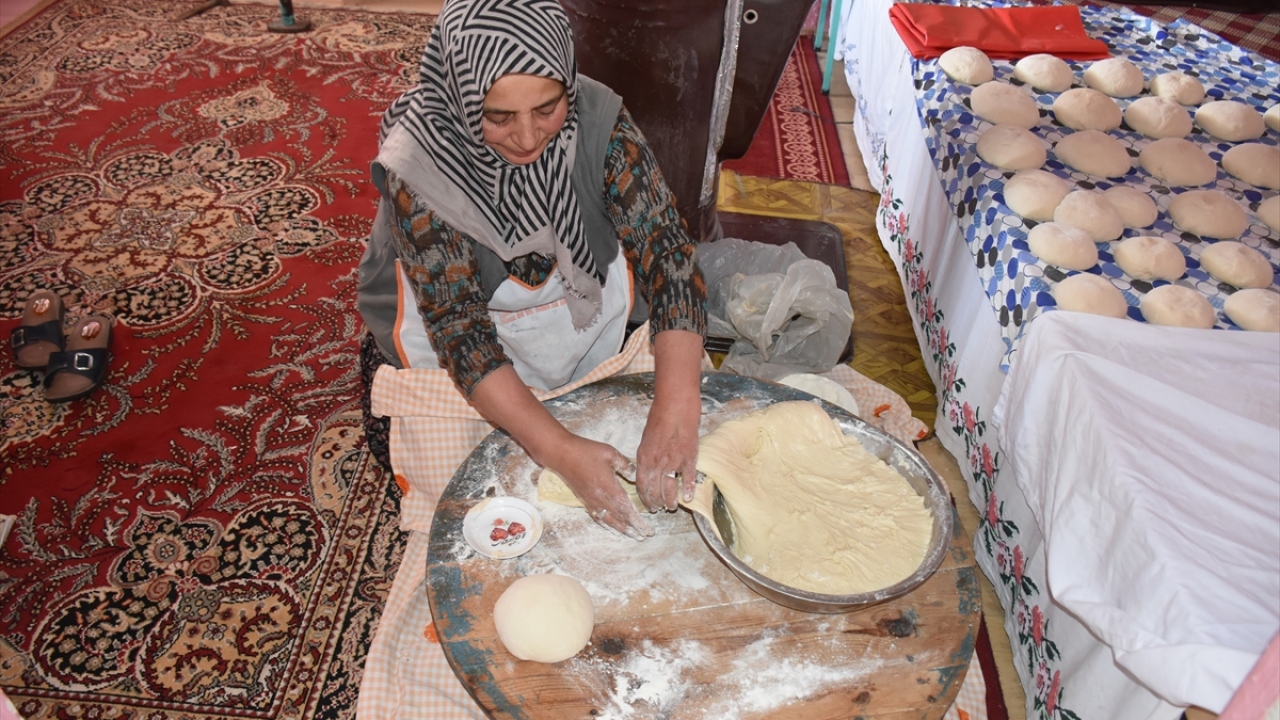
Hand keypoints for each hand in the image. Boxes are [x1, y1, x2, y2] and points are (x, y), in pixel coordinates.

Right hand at [546, 435, 654, 539]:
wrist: (561, 455)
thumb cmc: (586, 451)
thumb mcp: (610, 453)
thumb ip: (625, 465)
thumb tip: (636, 476)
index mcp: (609, 487)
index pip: (626, 508)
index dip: (637, 520)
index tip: (647, 529)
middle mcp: (600, 498)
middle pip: (619, 518)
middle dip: (633, 528)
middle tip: (644, 536)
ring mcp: (591, 501)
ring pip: (608, 520)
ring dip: (621, 529)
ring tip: (632, 535)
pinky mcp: (583, 500)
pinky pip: (596, 517)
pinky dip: (606, 525)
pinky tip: (611, 528)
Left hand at [635, 394, 700, 510]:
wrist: (676, 405)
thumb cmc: (660, 417)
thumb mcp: (645, 438)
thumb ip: (647, 455)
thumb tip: (647, 469)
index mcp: (644, 457)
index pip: (642, 485)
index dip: (645, 497)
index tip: (648, 504)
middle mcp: (657, 462)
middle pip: (655, 490)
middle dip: (656, 502)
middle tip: (659, 508)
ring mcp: (674, 461)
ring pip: (671, 488)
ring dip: (671, 500)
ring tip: (672, 506)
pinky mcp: (690, 457)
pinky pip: (689, 478)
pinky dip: (689, 489)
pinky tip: (689, 497)